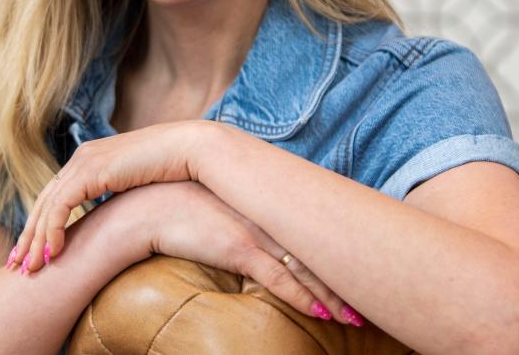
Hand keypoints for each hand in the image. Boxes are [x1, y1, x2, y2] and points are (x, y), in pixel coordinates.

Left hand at [12, 121, 208, 273]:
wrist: (187, 149)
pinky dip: (53, 232)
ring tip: (30, 268)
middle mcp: (82, 157)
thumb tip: (118, 218)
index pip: (55, 194)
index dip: (41, 225)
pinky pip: (60, 207)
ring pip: (47, 207)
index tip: (34, 252)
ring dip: (35, 240)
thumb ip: (120, 195)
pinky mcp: (91, 171)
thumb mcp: (138, 183)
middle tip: (16, 265)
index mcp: (91, 158)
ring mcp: (84, 162)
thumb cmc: (173, 168)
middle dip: (28, 236)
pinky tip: (52, 254)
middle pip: (43, 201)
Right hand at [127, 181, 356, 323]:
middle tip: (373, 291)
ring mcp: (254, 229)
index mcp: (262, 201)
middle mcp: (264, 212)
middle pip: (315, 245)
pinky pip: (279, 279)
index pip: (309, 226)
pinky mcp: (239, 248)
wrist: (145, 210)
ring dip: (331, 294)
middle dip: (346, 271)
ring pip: (304, 266)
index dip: (335, 247)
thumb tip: (253, 243)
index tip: (357, 262)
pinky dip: (303, 298)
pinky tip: (323, 313)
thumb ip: (240, 223)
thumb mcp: (217, 212)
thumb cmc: (177, 210)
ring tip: (355, 316)